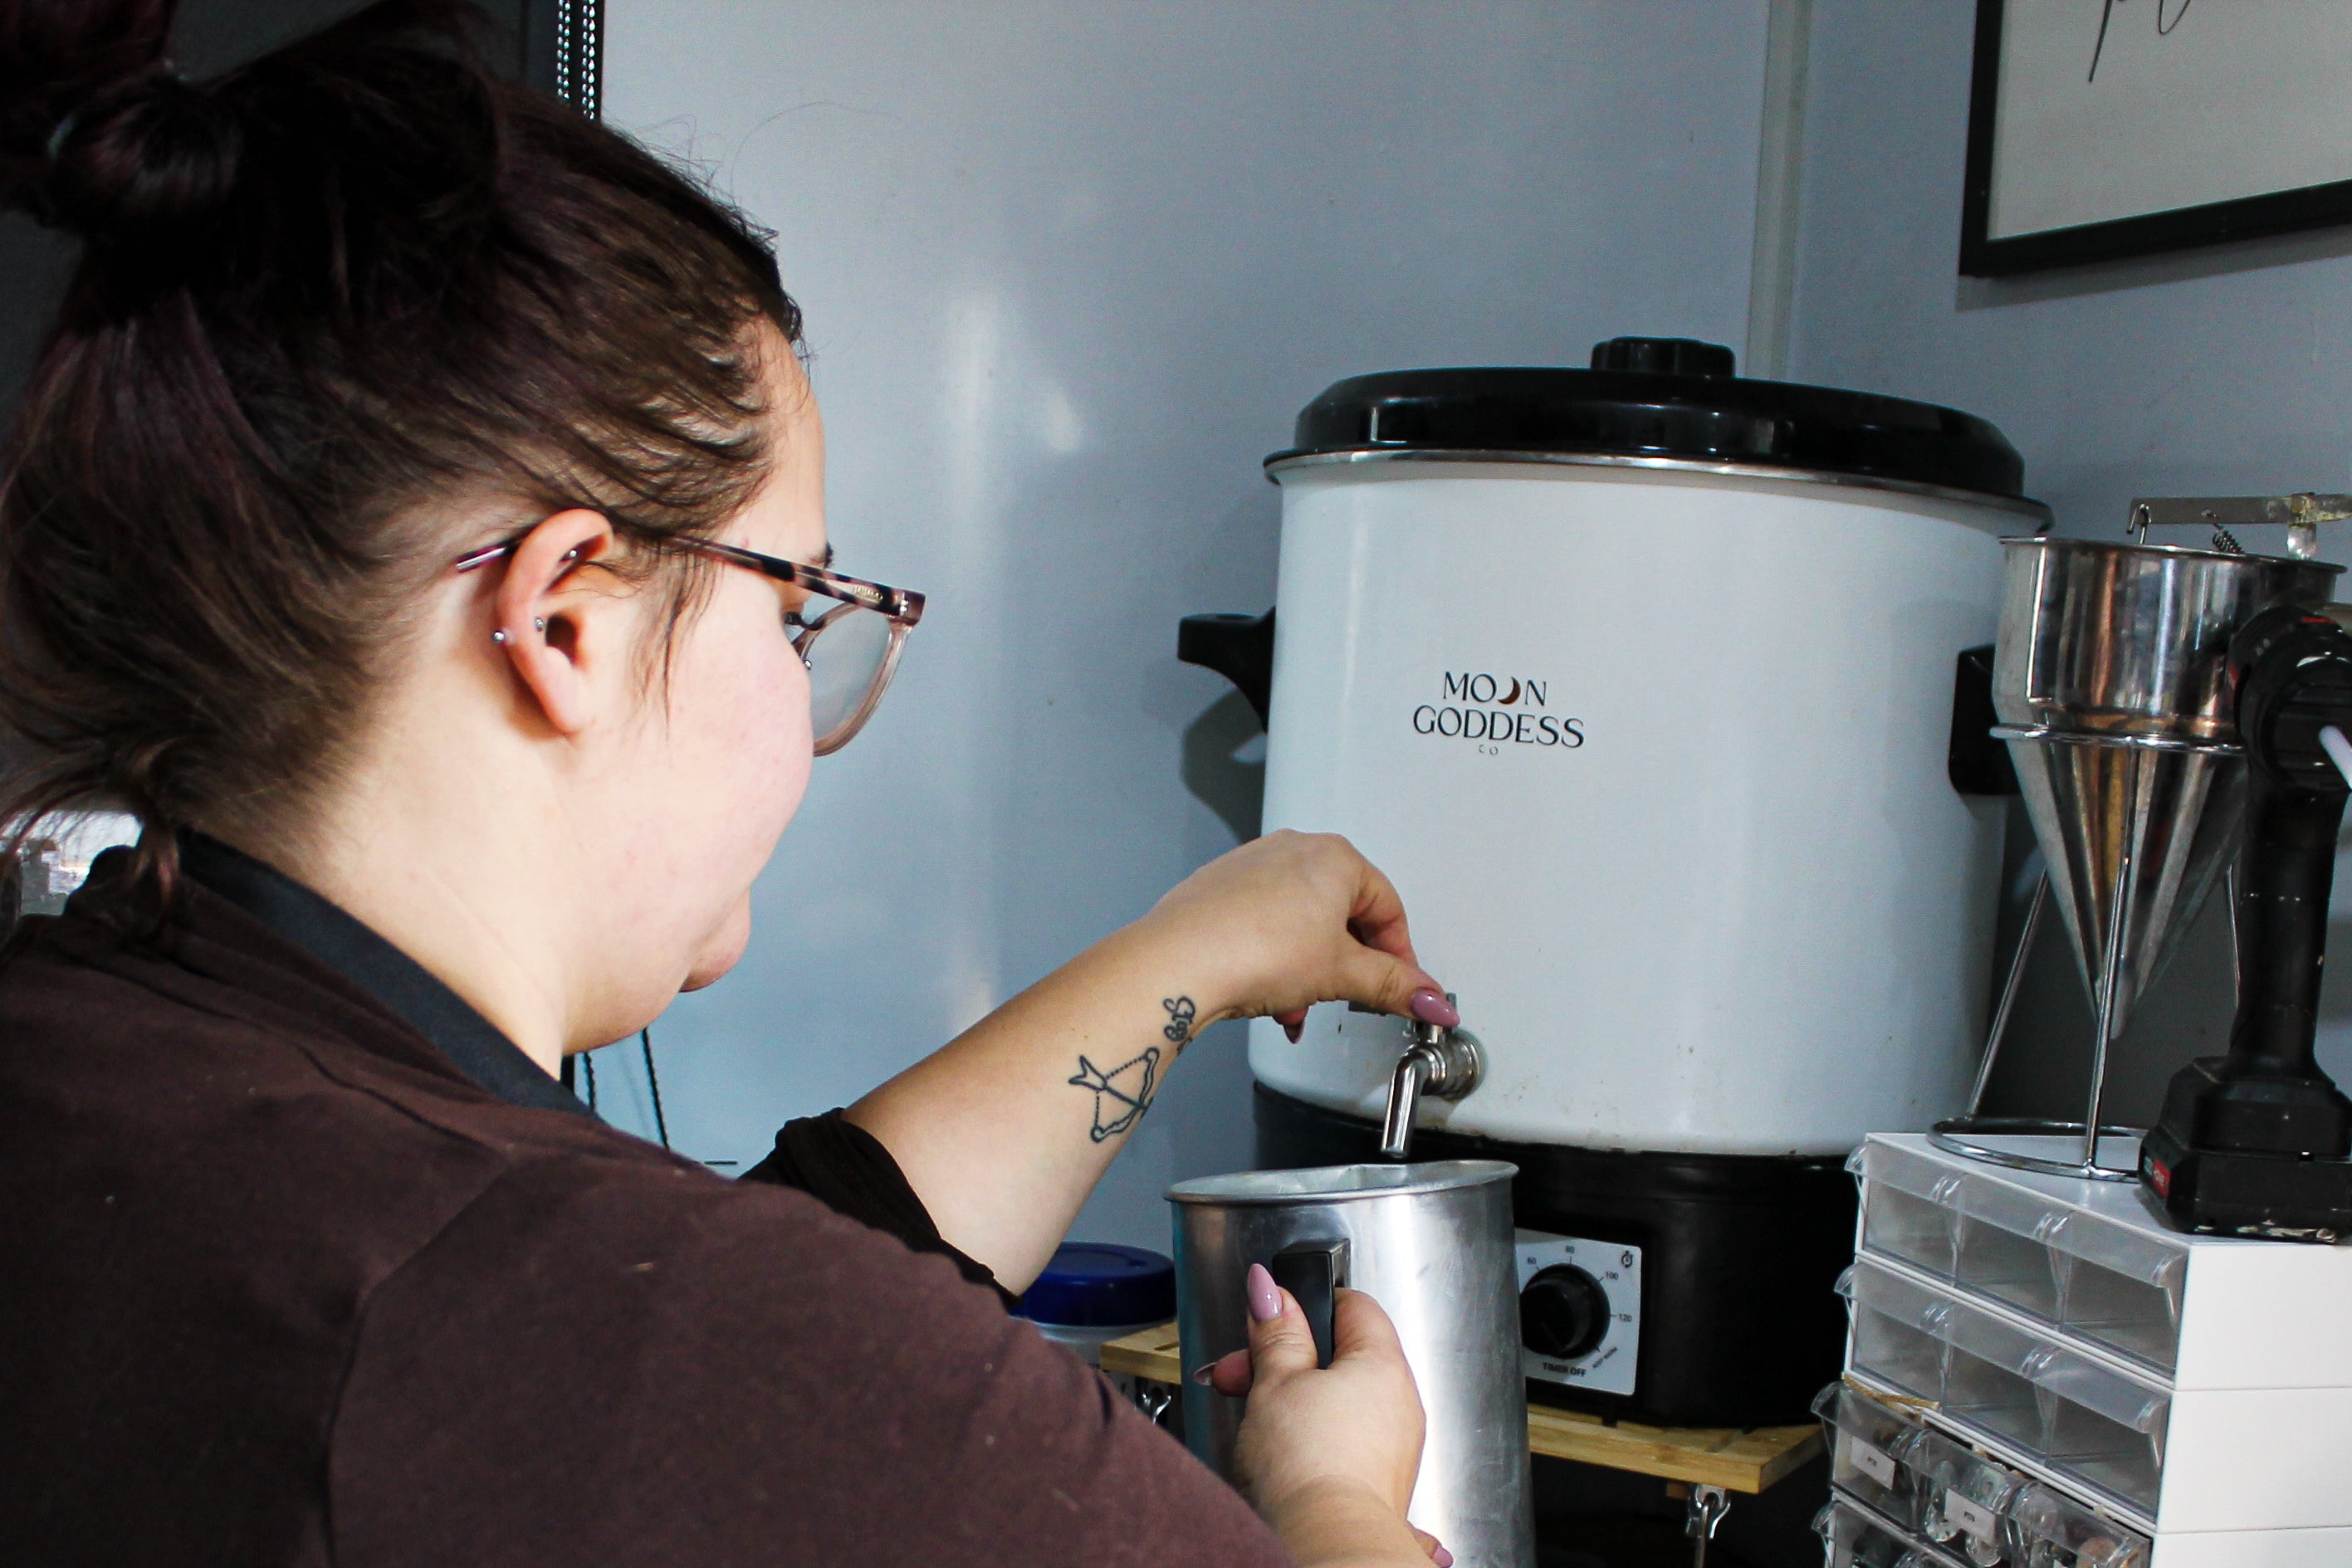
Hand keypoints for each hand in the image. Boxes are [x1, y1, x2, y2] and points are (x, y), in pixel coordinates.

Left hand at [1137, 831, 1455, 1041]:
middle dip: (1348, 966)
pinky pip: (1265, 927)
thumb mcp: (1341, 974)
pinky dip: (1276, 961)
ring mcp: (1251, 866)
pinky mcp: (1220, 890)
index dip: (1401, 957)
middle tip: (1350, 997)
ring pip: (1302, 924)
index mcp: (1334, 856)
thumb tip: (1428, 999)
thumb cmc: (1252, 949)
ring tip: (1299, 1005)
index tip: (1403, 989)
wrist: (1176, 962)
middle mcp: (1292, 850)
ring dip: (1309, 971)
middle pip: (1344, 914)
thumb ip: (1393, 986)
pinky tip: (1268, 995)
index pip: (1389, 908)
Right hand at [1222, 1267, 1440, 1565]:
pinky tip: (1279, 1451)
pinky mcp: (1378, 1480)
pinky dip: (1310, 1436)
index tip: (1269, 1319)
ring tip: (1254, 1416)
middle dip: (1283, 1360)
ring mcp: (1392, 1445)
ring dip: (1291, 1399)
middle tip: (1243, 1373)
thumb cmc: (1308, 1466)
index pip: (1352, 1305)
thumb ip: (1276, 1330)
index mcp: (1383, 1363)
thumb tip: (1270, 1289)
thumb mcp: (1277, 1381)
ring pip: (1337, 1399)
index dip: (1305, 1306)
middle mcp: (1399, 1401)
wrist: (1325, 1545)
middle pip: (1339, 1355)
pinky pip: (1342, 1438)